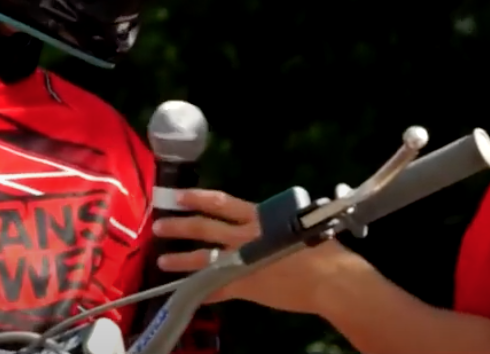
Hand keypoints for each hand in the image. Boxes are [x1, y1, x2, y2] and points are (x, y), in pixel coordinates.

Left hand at [152, 188, 362, 314]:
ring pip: (203, 259)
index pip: (222, 203)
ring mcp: (242, 262)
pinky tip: (188, 294)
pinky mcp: (244, 286)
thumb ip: (278, 223)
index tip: (179, 195)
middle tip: (159, 225)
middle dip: (179, 226)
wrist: (330, 279)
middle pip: (204, 228)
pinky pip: (216, 290)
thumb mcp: (298, 224)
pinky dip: (202, 291)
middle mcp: (245, 236)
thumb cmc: (322, 248)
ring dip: (180, 259)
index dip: (198, 197)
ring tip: (162, 260)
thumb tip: (272, 221)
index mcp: (259, 218)